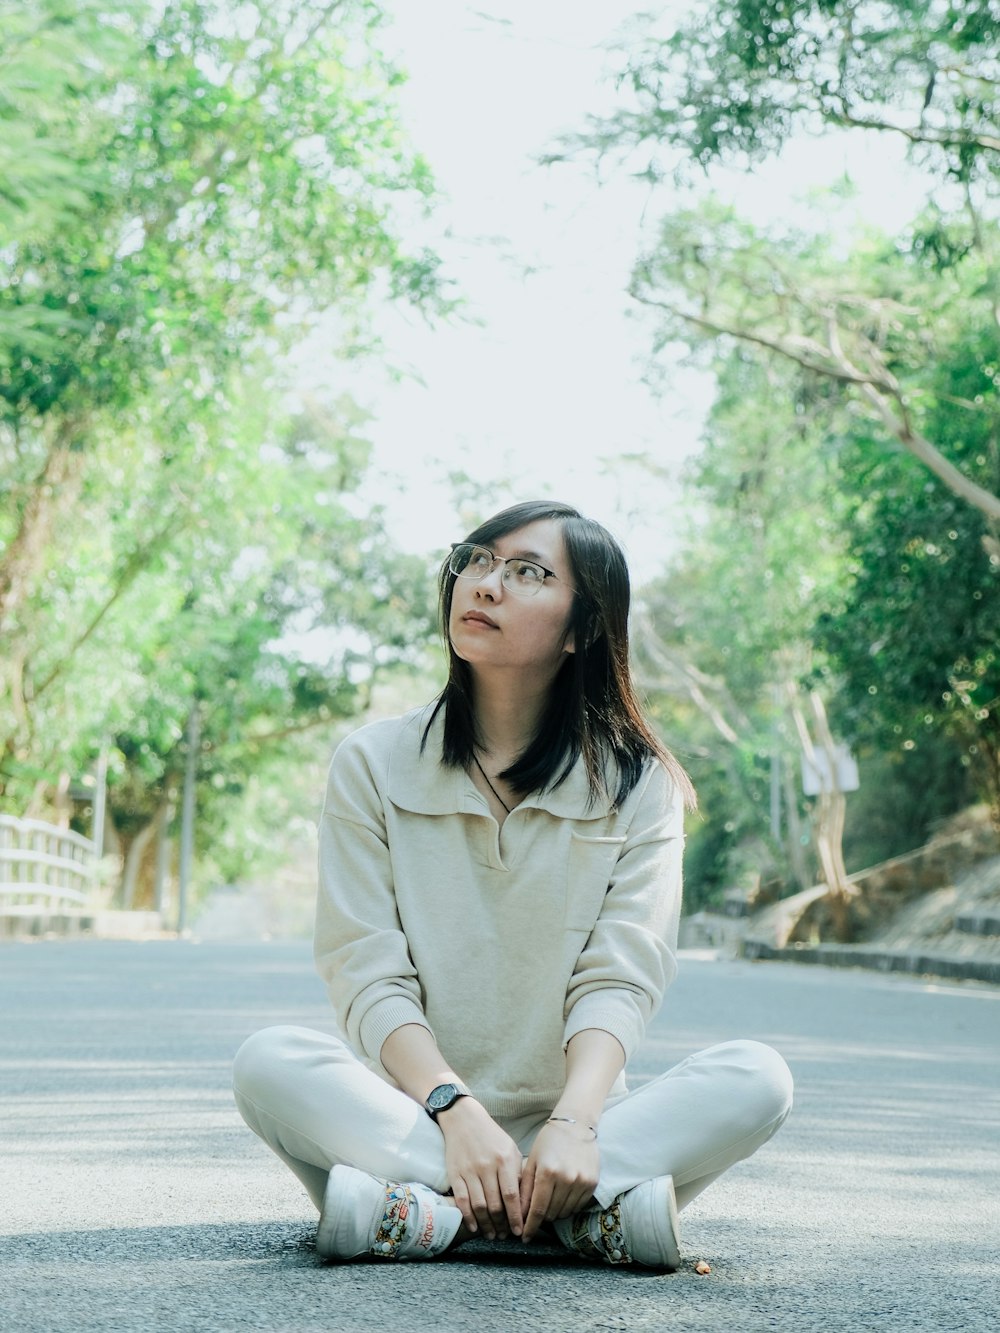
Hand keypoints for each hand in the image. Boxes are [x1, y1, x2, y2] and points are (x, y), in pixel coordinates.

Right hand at [438, 1098, 524, 1239]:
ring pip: (479, 1206)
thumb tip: (524, 1201)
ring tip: (492, 1235)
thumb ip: (517, 1172)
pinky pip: (462, 1200)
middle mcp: (487, 1166)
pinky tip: (474, 1226)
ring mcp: (470, 1170)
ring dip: (486, 1224)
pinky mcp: (455, 1173)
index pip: (512, 1195)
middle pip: (495, 1204)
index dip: (515, 1217)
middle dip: (501, 1225)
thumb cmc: (491, 1136)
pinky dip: (468, 1217)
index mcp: (504, 1159)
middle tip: (505, 1236)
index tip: (519, 1231)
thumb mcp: (510, 1149)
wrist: (464, 1120)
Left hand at [519, 1119, 599, 1241]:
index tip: (524, 1237)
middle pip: (551, 1214)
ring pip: (564, 1212)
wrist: (575, 1125)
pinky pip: (577, 1206)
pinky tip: (563, 1195)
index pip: (537, 1210)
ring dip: (554, 1212)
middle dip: (541, 1217)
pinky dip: (568, 1206)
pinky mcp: (592, 1183)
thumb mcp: (532, 1161)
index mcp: (547, 1172)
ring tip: (550, 1199)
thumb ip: (525, 1189)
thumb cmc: (549, 1142)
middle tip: (536, 1211)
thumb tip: (519, 1215)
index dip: (530, 1227)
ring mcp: (581, 1182)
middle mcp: (566, 1179)